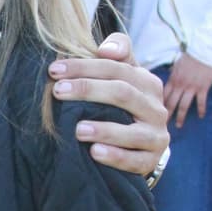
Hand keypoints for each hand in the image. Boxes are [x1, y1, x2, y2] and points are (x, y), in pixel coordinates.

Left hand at [50, 32, 169, 175]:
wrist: (142, 145)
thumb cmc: (123, 106)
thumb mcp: (122, 78)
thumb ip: (117, 55)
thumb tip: (106, 50)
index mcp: (148, 84)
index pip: (117, 68)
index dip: (85, 67)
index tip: (55, 70)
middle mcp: (156, 108)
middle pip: (123, 94)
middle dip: (88, 90)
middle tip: (58, 91)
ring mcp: (156, 136)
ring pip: (133, 132)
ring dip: (104, 130)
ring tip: (77, 129)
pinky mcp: (151, 160)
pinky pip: (135, 161)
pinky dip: (115, 157)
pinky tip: (95, 153)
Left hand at [163, 52, 211, 128]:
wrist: (203, 50)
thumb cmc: (190, 56)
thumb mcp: (176, 65)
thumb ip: (172, 75)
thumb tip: (167, 80)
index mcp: (173, 79)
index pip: (163, 96)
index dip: (158, 106)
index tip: (153, 115)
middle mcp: (180, 85)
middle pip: (171, 103)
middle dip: (166, 115)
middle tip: (160, 126)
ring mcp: (191, 87)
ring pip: (184, 105)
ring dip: (181, 116)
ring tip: (178, 125)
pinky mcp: (202, 88)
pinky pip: (200, 102)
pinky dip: (200, 110)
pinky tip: (200, 116)